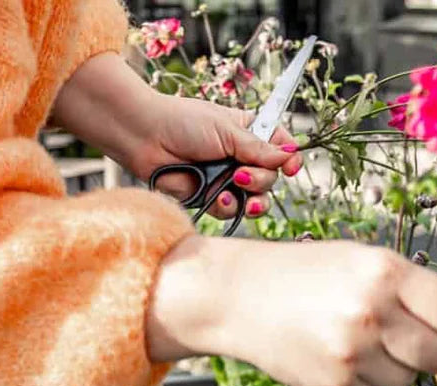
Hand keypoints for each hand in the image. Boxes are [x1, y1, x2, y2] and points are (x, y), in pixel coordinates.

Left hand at [126, 97, 302, 221]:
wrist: (145, 139)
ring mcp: (227, 180)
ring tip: (238, 188)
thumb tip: (289, 156)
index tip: (291, 166)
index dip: (289, 158)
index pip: (280, 147)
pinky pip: (233, 211)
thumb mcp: (226, 129)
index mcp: (247, 133)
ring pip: (256, 199)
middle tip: (242, 174)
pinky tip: (219, 198)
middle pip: (271, 178)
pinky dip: (229, 207)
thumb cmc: (181, 122)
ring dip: (252, 198)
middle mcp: (240, 157)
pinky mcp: (213, 198)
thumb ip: (259, 148)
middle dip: (262, 179)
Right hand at [147, 237, 436, 385]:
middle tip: (417, 341)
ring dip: (399, 367)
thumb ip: (419, 289)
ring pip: (408, 380)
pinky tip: (341, 356)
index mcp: (384, 273)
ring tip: (365, 342)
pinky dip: (368, 380)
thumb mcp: (365, 262)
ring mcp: (351, 354)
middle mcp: (371, 314)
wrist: (240, 296)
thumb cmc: (309, 274)